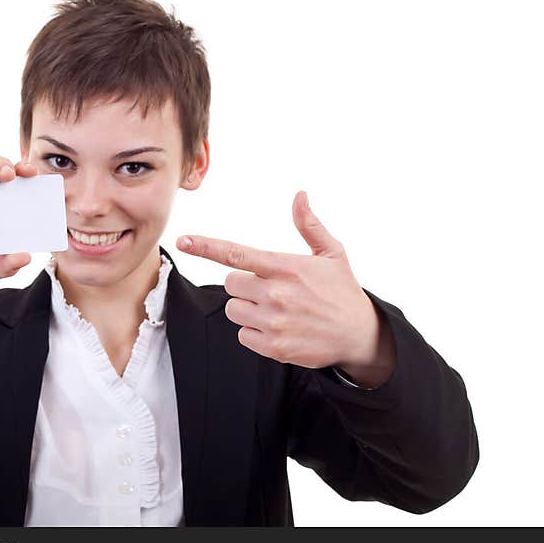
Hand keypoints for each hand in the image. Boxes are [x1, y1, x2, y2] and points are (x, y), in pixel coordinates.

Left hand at [176, 191, 395, 386]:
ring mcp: (274, 322)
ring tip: (277, 309)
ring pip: (234, 310)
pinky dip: (254, 332)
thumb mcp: (332, 253)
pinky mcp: (274, 347)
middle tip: (271, 288)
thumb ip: (309, 225)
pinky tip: (278, 328)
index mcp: (286, 267)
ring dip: (248, 308)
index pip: (237, 255)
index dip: (206, 247)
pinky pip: (243, 335)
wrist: (361, 336)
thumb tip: (300, 195)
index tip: (183, 241)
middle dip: (245, 285)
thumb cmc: (343, 290)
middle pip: (231, 284)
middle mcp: (277, 294)